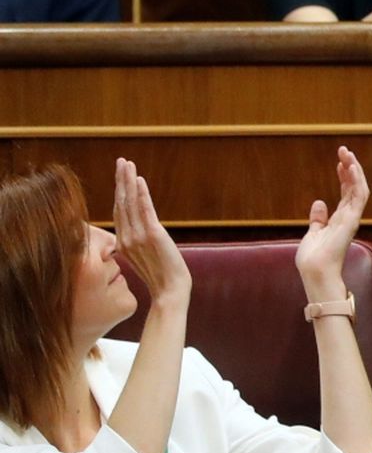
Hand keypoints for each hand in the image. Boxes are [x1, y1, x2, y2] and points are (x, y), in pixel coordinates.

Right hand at [111, 158, 190, 308]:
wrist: (170, 291)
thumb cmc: (161, 276)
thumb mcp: (143, 257)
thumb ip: (136, 242)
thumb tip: (138, 232)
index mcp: (123, 242)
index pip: (119, 211)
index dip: (119, 191)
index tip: (120, 175)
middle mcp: (126, 238)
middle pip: (120, 203)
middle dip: (120, 180)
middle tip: (121, 161)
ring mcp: (137, 237)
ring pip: (129, 203)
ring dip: (128, 181)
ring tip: (127, 164)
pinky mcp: (152, 235)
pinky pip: (144, 210)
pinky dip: (141, 194)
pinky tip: (139, 180)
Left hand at [295, 146, 369, 302]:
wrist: (314, 271)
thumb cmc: (313, 258)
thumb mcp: (313, 232)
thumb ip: (318, 218)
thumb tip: (318, 202)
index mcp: (341, 219)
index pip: (347, 193)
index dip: (344, 176)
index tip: (340, 161)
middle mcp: (349, 217)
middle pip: (354, 187)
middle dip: (351, 167)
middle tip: (344, 150)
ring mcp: (352, 218)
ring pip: (360, 188)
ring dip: (355, 169)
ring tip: (347, 153)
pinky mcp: (352, 220)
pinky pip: (359, 196)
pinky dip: (357, 180)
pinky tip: (351, 167)